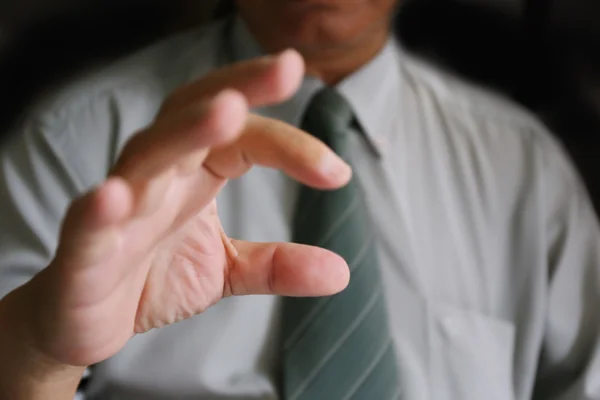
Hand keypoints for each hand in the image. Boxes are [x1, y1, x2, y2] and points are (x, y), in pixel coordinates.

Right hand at [19, 50, 350, 368]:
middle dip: (239, 87)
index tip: (337, 171)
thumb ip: (276, 265)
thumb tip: (341, 271)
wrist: (86, 320)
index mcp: (193, 174)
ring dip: (184, 131)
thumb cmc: (151, 279)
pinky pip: (88, 222)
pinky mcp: (82, 251)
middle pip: (192, 115)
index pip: (243, 137)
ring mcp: (118, 209)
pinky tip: (116, 195)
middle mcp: (157, 177)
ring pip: (147, 154)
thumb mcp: (225, 271)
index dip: (290, 143)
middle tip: (289, 69)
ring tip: (225, 111)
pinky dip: (100, 207)